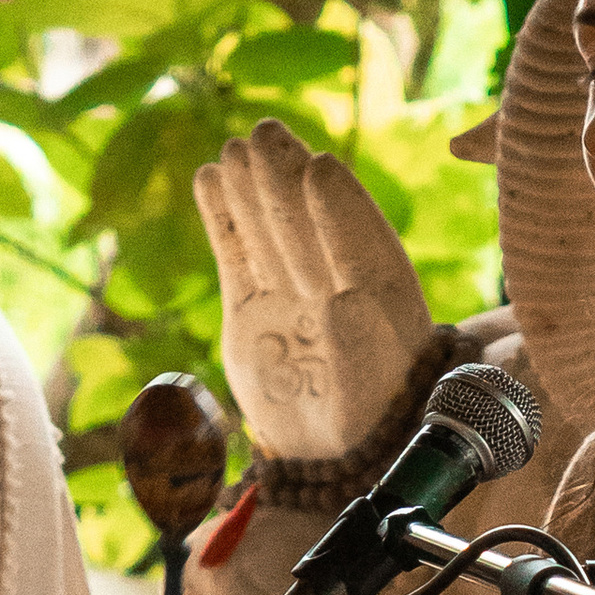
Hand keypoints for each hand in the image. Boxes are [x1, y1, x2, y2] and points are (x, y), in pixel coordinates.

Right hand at [195, 120, 434, 461]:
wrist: (326, 457)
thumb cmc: (363, 424)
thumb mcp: (373, 392)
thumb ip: (360, 345)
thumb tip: (345, 303)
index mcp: (386, 300)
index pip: (362, 244)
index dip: (340, 209)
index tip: (320, 169)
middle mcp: (337, 287)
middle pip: (310, 229)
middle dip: (289, 184)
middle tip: (267, 137)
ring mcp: (291, 293)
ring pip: (271, 233)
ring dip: (254, 190)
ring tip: (236, 149)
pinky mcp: (253, 305)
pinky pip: (236, 254)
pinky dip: (222, 219)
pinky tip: (208, 177)